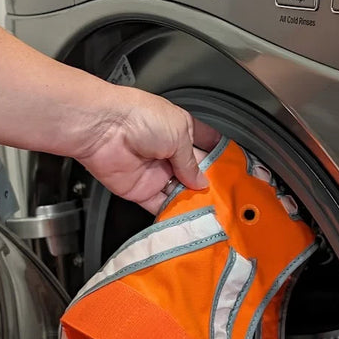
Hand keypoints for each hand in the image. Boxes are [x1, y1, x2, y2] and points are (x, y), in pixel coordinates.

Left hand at [72, 86, 219, 212]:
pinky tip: (189, 220)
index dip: (220, 155)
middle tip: (228, 198)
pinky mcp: (141, 191)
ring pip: (180, 192)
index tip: (235, 169)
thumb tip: (202, 182)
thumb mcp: (178, 133)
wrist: (103, 128)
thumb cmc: (141, 118)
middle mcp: (169, 152)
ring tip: (213, 213)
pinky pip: (160, 206)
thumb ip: (192, 162)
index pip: (206, 143)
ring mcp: (156, 173)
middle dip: (210, 184)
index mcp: (181, 130)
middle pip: (195, 173)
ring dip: (193, 202)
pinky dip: (173, 214)